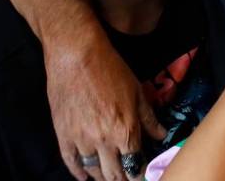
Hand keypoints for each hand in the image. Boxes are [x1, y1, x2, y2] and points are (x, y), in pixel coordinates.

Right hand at [45, 32, 164, 179]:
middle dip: (123, 179)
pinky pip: (71, 162)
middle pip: (114, 173)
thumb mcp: (137, 92)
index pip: (135, 164)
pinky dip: (79, 172)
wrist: (77, 57)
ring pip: (93, 171)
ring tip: (110, 177)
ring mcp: (81, 140)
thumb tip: (161, 135)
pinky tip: (85, 176)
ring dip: (103, 177)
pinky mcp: (63, 136)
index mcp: (125, 130)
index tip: (144, 174)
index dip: (140, 173)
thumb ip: (148, 118)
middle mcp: (104, 141)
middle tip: (128, 177)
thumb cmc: (111, 70)